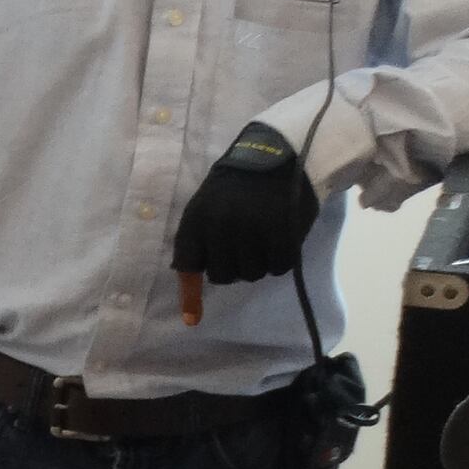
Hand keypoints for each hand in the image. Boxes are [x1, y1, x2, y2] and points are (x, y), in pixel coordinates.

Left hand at [169, 119, 317, 324]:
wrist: (280, 151)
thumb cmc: (239, 183)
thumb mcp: (207, 202)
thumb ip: (196, 237)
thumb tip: (185, 273)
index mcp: (198, 217)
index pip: (188, 264)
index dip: (190, 292)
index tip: (191, 317)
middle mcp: (223, 226)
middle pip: (224, 277)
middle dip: (234, 267)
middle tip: (244, 247)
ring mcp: (254, 230)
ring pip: (252, 274)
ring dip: (259, 263)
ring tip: (264, 237)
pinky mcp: (283, 233)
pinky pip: (279, 267)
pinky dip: (281, 259)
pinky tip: (281, 238)